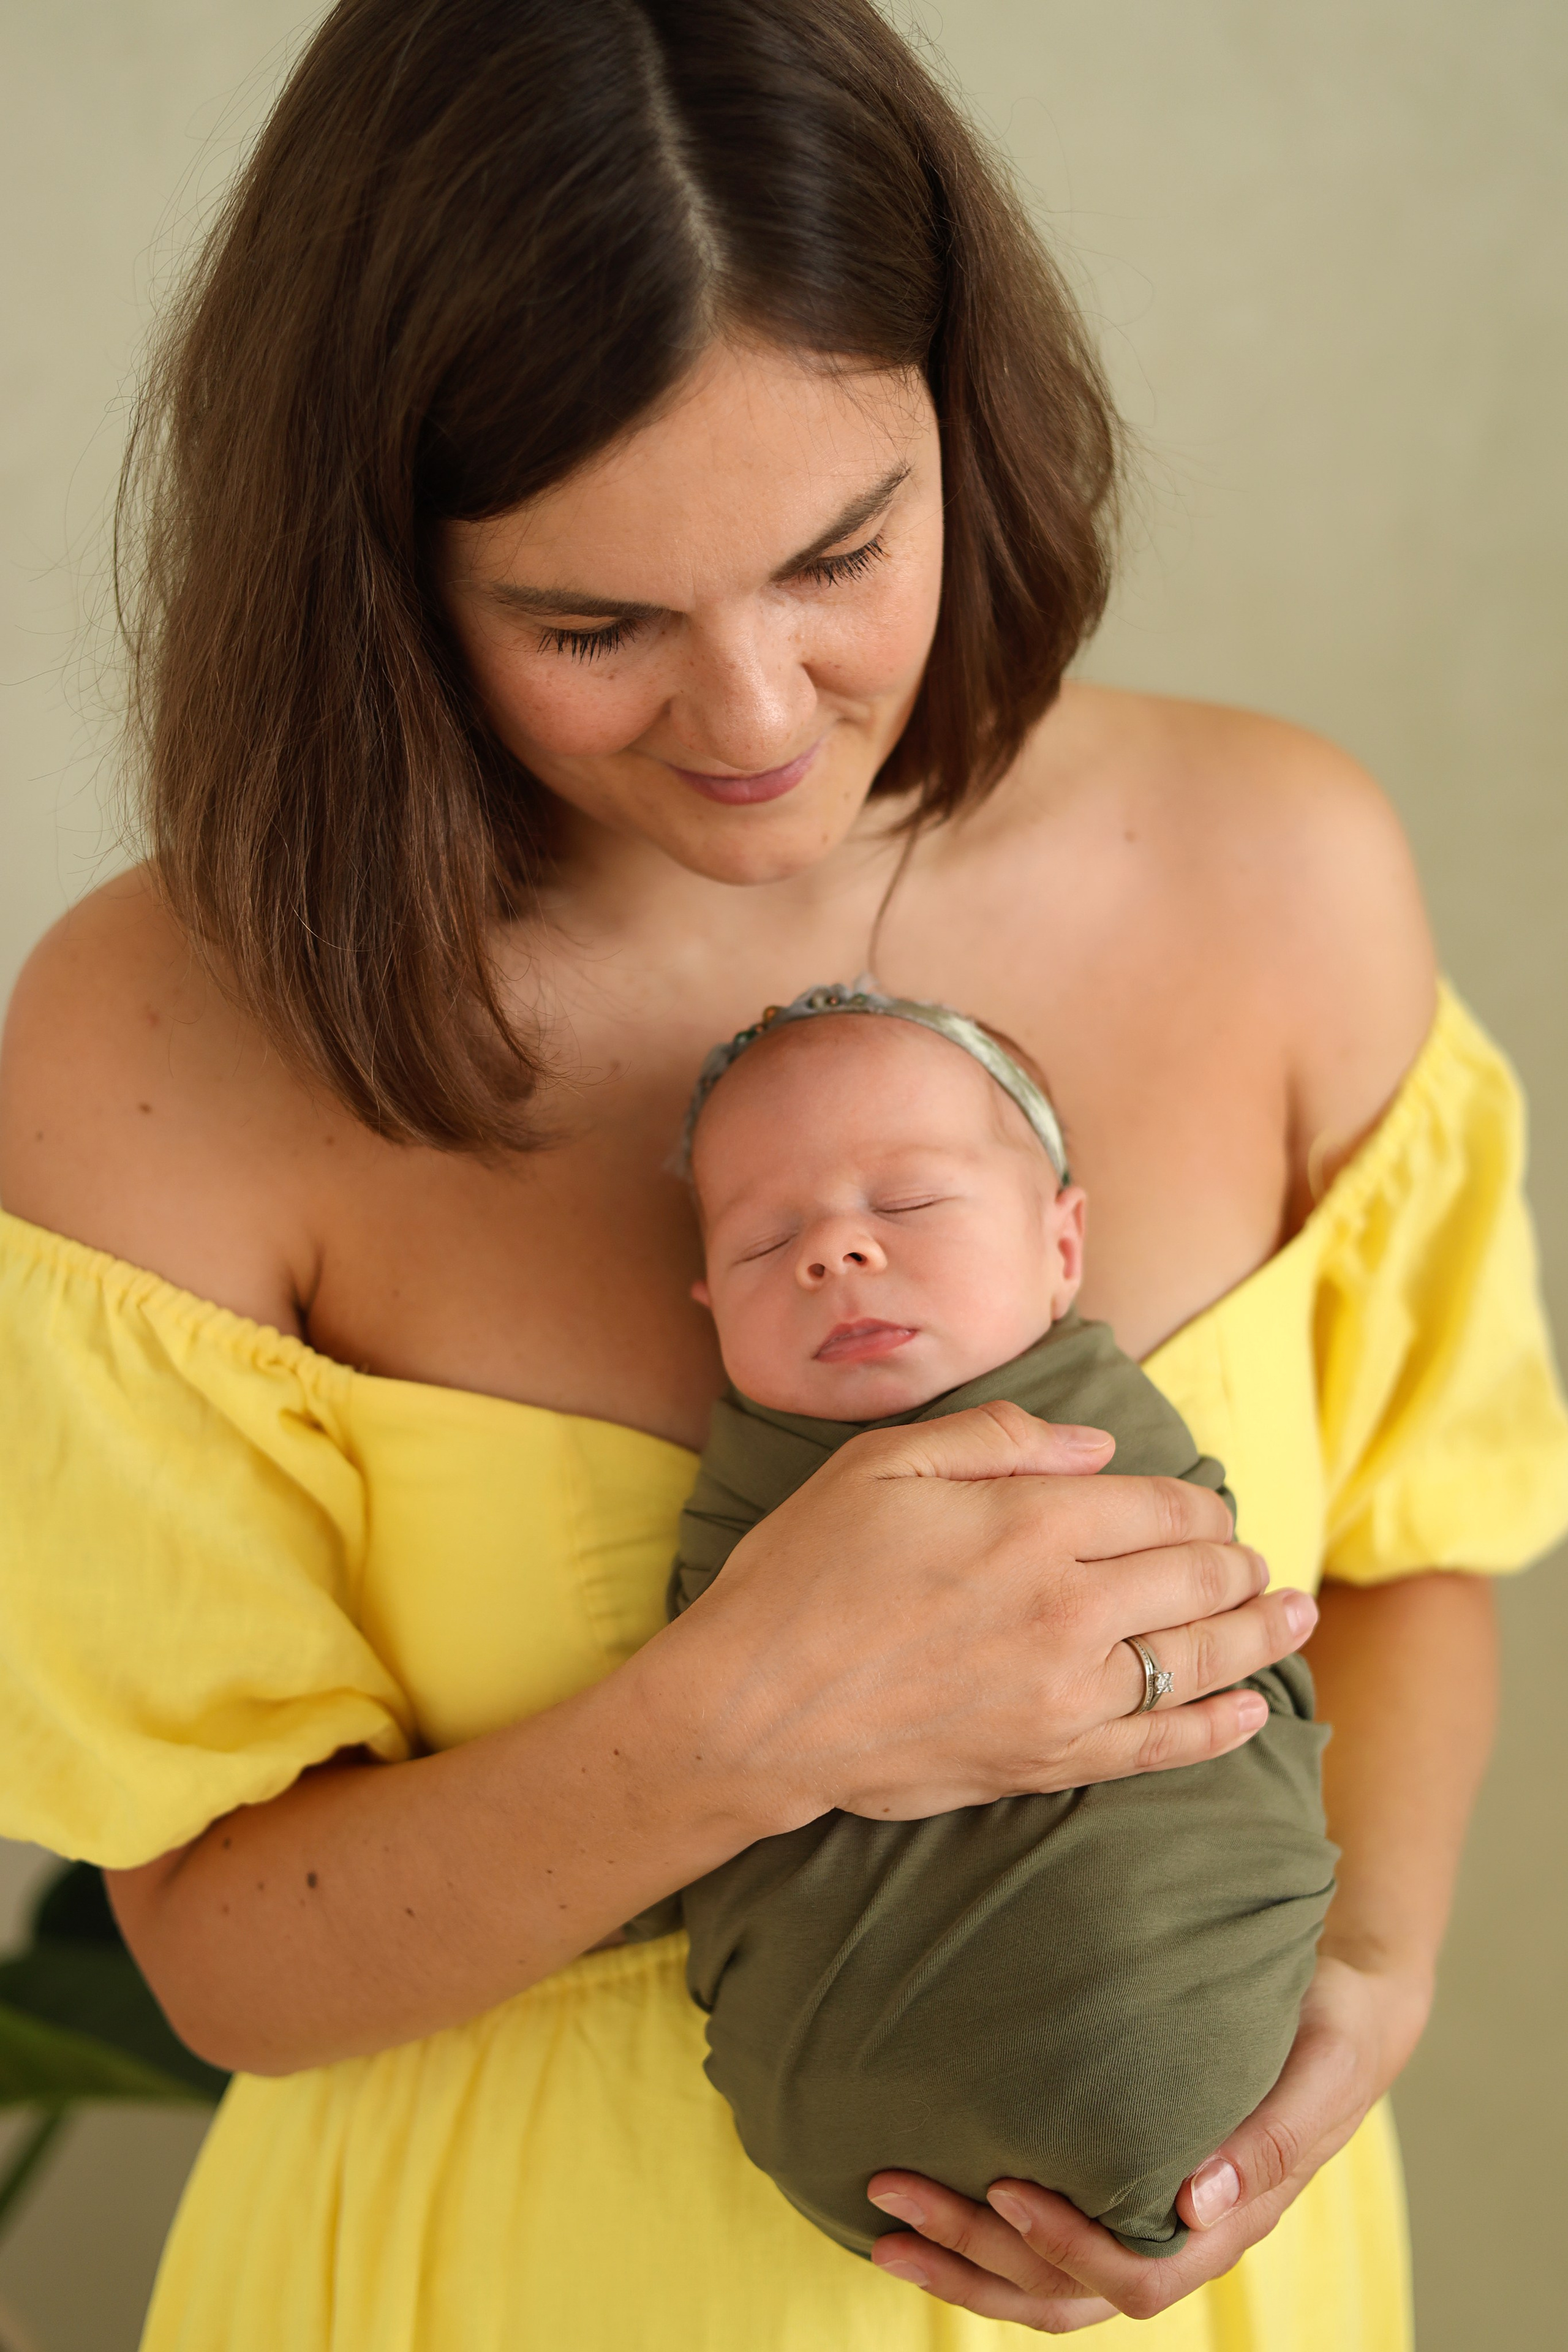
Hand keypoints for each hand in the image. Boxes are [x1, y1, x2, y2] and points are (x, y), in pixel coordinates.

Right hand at [675, 1400, 1315, 1834]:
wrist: (751, 1709)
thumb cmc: (803, 1572)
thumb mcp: (884, 1463)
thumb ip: (1000, 1438)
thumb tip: (1101, 1448)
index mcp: (1030, 1522)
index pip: (1161, 1507)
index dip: (1201, 1506)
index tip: (1211, 1509)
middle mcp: (1067, 1607)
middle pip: (1195, 1578)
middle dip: (1239, 1565)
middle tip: (1257, 1561)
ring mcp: (1065, 1693)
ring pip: (1197, 1659)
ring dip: (1259, 1635)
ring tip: (1294, 1615)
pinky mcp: (1046, 1760)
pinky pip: (1160, 1747)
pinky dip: (1217, 1727)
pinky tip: (1252, 1711)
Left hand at [862, 1949, 1431, 2331]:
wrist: (1341, 2006)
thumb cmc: (1329, 2032)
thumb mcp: (1318, 2072)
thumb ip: (1269, 2141)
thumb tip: (1195, 2203)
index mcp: (1224, 2222)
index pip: (1135, 2274)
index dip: (1066, 2245)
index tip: (1004, 2187)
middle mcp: (1178, 2234)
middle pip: (1066, 2291)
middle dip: (975, 2256)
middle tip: (890, 2195)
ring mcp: (1143, 2217)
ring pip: (1044, 2283)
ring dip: (962, 2262)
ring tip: (883, 2226)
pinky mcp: (1116, 2183)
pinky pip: (1044, 2243)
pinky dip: (981, 2241)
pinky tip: (926, 2210)